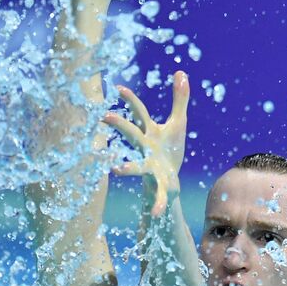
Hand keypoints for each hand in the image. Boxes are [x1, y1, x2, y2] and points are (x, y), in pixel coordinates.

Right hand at [104, 71, 189, 216]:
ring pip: (137, 167)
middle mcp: (146, 149)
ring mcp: (150, 167)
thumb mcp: (178, 123)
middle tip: (105, 117)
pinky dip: (159, 203)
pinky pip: (159, 194)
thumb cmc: (170, 149)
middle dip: (120, 126)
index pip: (139, 113)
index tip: (118, 88)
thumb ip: (179, 98)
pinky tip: (157, 213)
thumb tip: (181, 72)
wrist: (169, 179)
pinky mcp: (160, 184)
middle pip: (132, 135)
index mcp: (150, 133)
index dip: (130, 100)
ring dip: (127, 168)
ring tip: (116, 169)